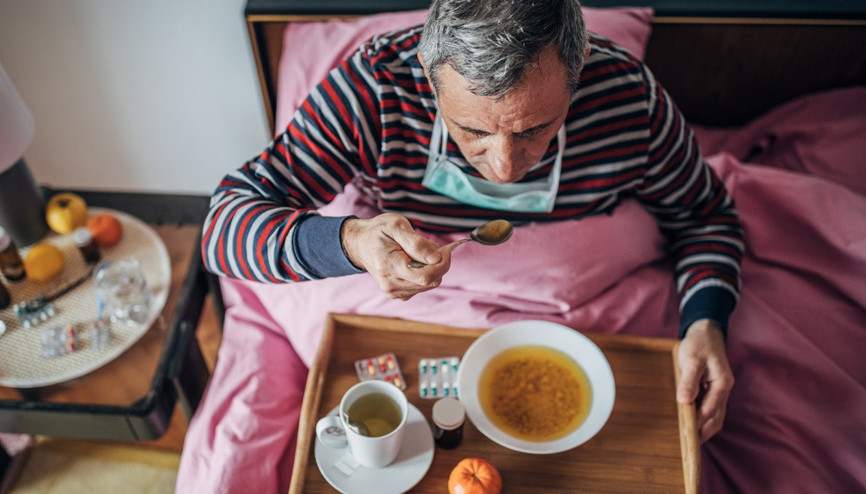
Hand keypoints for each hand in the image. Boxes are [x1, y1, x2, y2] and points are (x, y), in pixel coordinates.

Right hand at [341, 214, 449, 299]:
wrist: (360, 244)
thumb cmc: (378, 231)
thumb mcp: (396, 225)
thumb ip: (417, 243)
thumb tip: (436, 257)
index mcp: (389, 266)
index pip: (425, 276)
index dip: (442, 263)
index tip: (446, 249)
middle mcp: (391, 285)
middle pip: (431, 281)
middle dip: (439, 264)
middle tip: (432, 246)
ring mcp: (394, 292)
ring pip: (429, 285)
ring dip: (433, 268)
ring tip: (419, 252)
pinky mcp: (398, 294)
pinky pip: (422, 287)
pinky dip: (426, 274)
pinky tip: (416, 262)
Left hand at [676, 319, 733, 442]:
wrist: (706, 332)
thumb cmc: (699, 344)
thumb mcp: (692, 359)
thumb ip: (689, 380)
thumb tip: (684, 401)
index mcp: (722, 383)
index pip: (711, 409)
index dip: (698, 422)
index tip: (686, 434)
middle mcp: (723, 390)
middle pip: (716, 418)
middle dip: (703, 432)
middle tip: (687, 446)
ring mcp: (719, 392)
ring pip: (714, 416)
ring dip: (702, 428)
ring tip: (688, 441)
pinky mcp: (712, 391)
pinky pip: (708, 409)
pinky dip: (700, 419)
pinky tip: (688, 424)